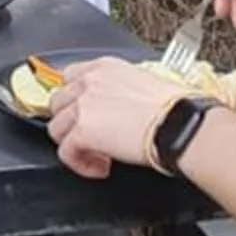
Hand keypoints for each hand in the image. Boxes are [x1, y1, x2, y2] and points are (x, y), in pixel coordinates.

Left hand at [48, 58, 191, 179]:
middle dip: (72, 122)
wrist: (179, 123)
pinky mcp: (81, 131)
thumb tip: (122, 109)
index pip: (71, 76)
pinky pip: (66, 152)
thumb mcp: (144, 84)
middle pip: (58, 102)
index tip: (86, 114)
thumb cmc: (175, 108)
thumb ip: (122, 91)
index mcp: (106, 67)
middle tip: (93, 138)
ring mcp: (82, 105)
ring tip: (98, 156)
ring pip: (56, 128)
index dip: (77, 100)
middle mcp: (90, 81)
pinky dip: (80, 164)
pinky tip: (101, 168)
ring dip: (74, 145)